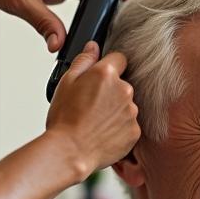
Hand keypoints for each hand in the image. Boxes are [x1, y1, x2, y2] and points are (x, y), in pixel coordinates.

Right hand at [45, 42, 139, 174]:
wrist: (69, 152)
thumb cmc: (65, 119)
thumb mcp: (66, 82)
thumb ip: (83, 60)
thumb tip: (93, 46)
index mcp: (107, 74)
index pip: (119, 59)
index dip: (108, 68)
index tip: (98, 80)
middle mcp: (124, 90)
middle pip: (122, 84)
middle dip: (110, 92)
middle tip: (90, 106)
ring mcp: (131, 112)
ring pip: (126, 105)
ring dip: (115, 111)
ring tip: (95, 123)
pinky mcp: (135, 131)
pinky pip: (129, 125)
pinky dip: (119, 129)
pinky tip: (102, 134)